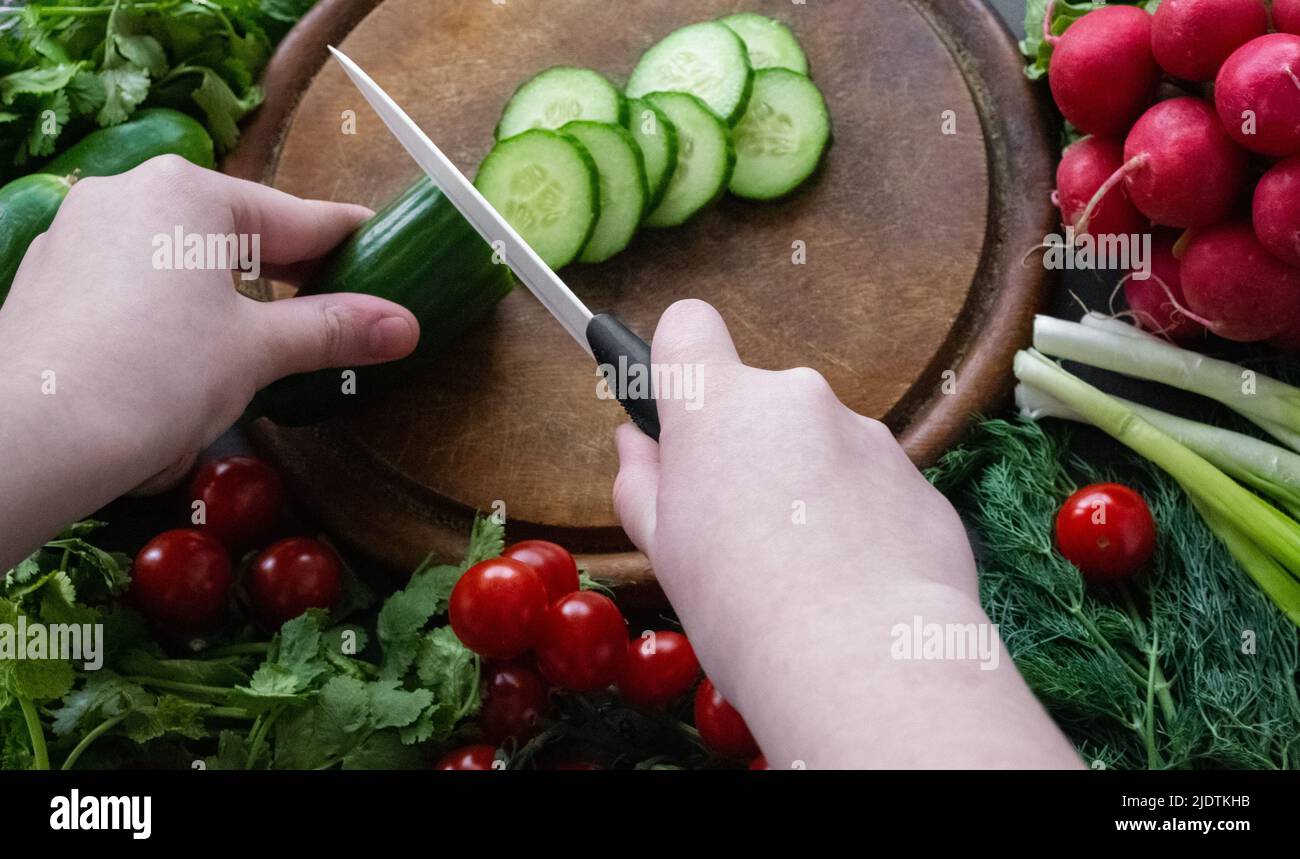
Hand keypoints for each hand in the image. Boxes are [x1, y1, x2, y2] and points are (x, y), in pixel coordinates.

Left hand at [0, 155, 416, 565]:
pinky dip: (163, 328)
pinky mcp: (48, 281)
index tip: (391, 248)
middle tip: (328, 323)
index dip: (352, 240)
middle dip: (280, 287)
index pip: (298, 218)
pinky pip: (132, 295)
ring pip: (180, 270)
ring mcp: (79, 235)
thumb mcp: (258, 352)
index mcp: (189, 192)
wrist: (28, 437)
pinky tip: (167, 380)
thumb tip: (407, 324)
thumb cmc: (157, 377)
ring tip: (238, 373)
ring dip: (219, 314)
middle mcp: (129, 194)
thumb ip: (333, 330)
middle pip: (235, 240)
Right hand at [613, 300, 1080, 768]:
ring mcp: (867, 434)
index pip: (687, 328)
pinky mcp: (918, 479)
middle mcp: (798, 399)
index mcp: (720, 407)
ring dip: (807, 486)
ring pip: (820, 446)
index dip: (678, 362)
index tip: (677, 407)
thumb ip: (643, 482)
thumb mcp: (663, 551)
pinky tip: (854, 582)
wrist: (864, 663)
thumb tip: (637, 444)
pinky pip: (871, 486)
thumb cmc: (745, 612)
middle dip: (749, 450)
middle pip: (758, 403)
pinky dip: (858, 520)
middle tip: (742, 531)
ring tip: (806, 570)